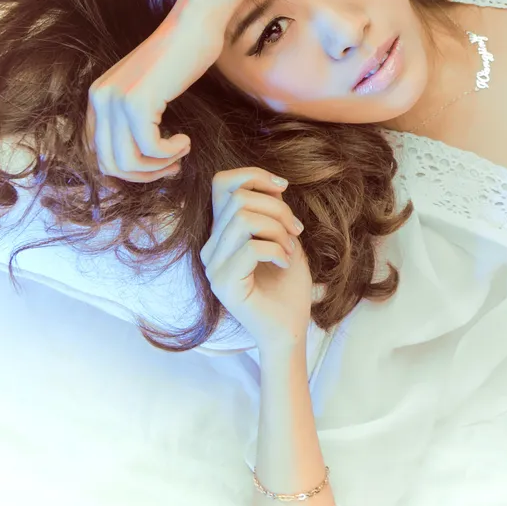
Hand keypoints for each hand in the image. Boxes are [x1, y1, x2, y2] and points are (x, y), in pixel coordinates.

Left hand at [85, 14, 223, 182]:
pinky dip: (172, 152)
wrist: (193, 27)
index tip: (158, 165)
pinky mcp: (137, 103)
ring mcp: (116, 101)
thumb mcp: (146, 89)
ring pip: (128, 162)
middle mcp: (100, 99)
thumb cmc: (179, 57)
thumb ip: (132, 116)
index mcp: (98, 98)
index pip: (98, 153)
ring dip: (159, 166)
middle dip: (143, 175)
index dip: (129, 169)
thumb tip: (137, 160)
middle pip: (110, 164)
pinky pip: (152, 149)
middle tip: (171, 167)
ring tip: (180, 154)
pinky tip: (185, 140)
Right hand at [202, 167, 313, 353]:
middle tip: (296, 232)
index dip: (253, 176)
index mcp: (220, 234)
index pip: (222, 184)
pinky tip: (285, 263)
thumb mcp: (283, 238)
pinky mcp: (224, 284)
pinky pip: (251, 247)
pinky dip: (277, 250)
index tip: (283, 187)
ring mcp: (213, 266)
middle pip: (239, 199)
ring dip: (278, 230)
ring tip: (290, 250)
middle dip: (277, 208)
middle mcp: (210, 248)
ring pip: (244, 219)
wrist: (289, 329)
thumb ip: (271, 211)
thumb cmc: (288, 287)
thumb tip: (272, 182)